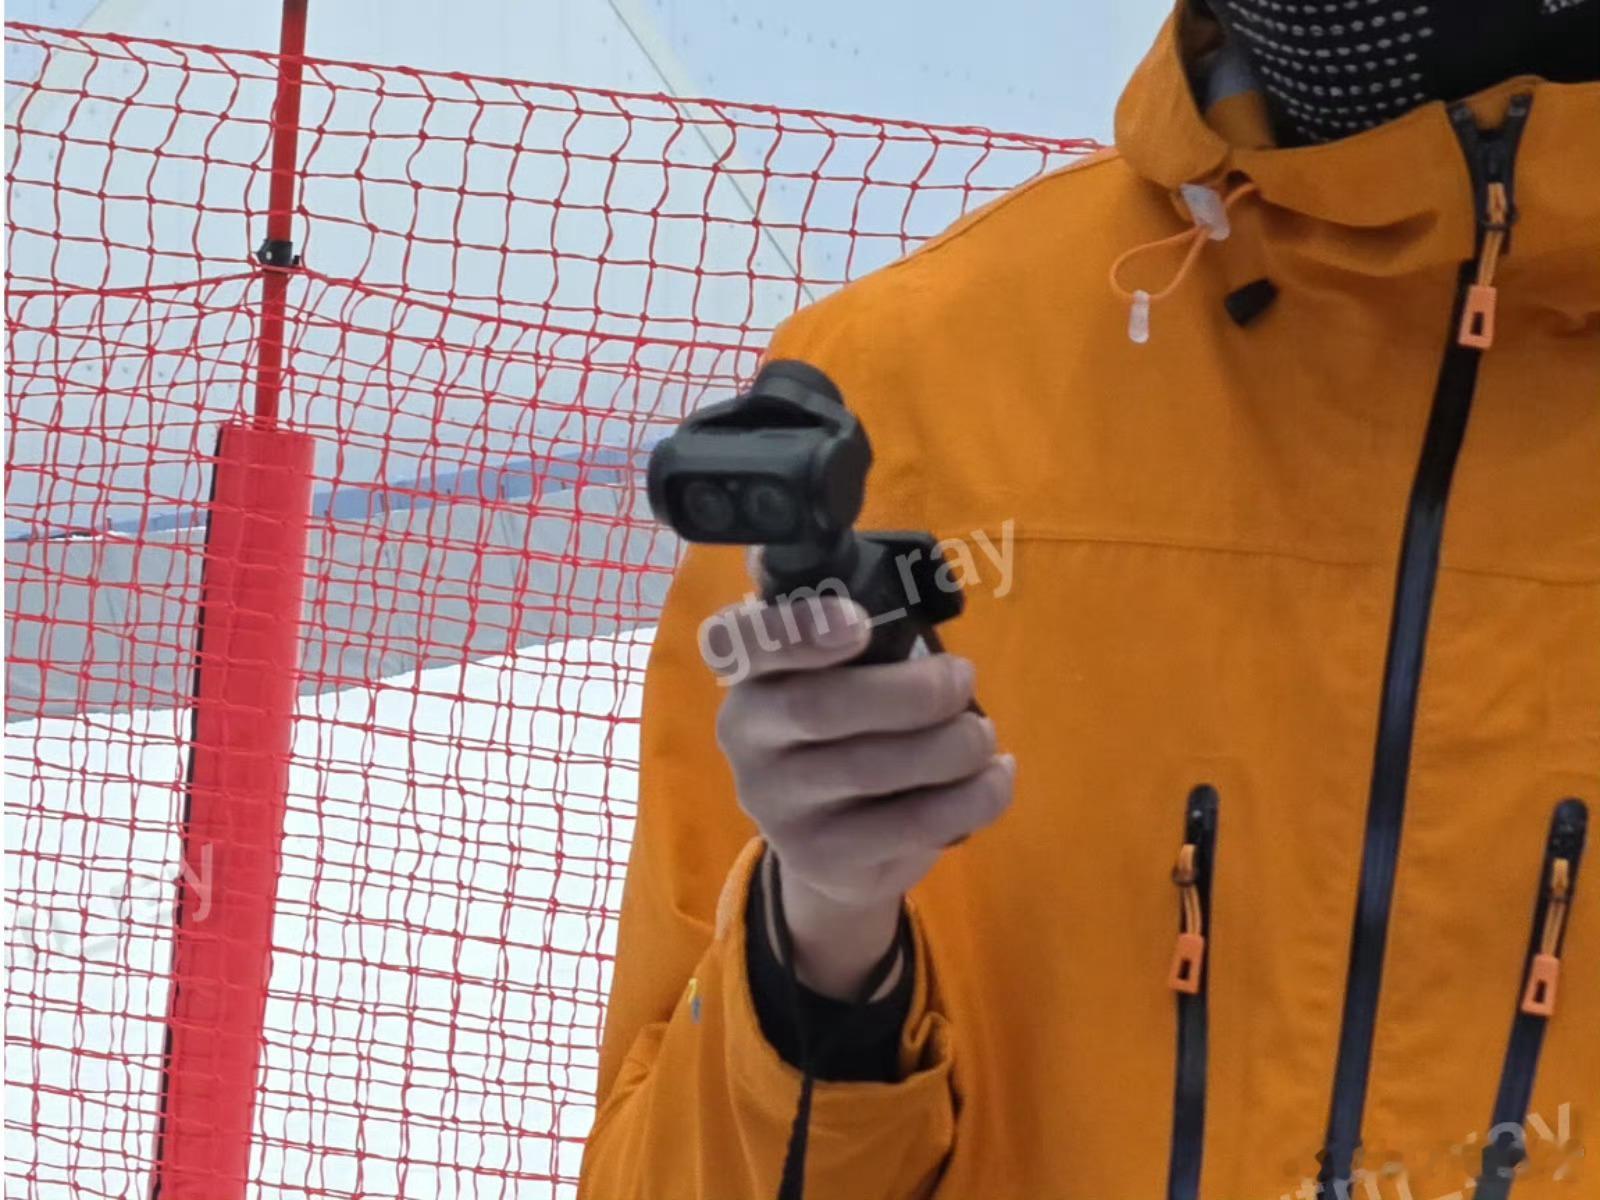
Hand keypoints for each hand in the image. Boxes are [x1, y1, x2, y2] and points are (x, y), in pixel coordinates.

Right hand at [702, 593, 1014, 998]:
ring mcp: (775, 805)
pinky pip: (911, 822)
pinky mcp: (820, 857)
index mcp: (751, 673)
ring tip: (981, 735)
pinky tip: (996, 775)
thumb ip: (868, 636)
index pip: (733, 640)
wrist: (837, 848)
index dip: (796, 628)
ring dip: (953, 744)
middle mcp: (746, 738)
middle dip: (913, 691)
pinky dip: (974, 796)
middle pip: (819, 706)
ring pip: (872, 767)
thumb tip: (922, 605)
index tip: (861, 623)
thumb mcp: (847, 677)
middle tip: (963, 677)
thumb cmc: (855, 730)